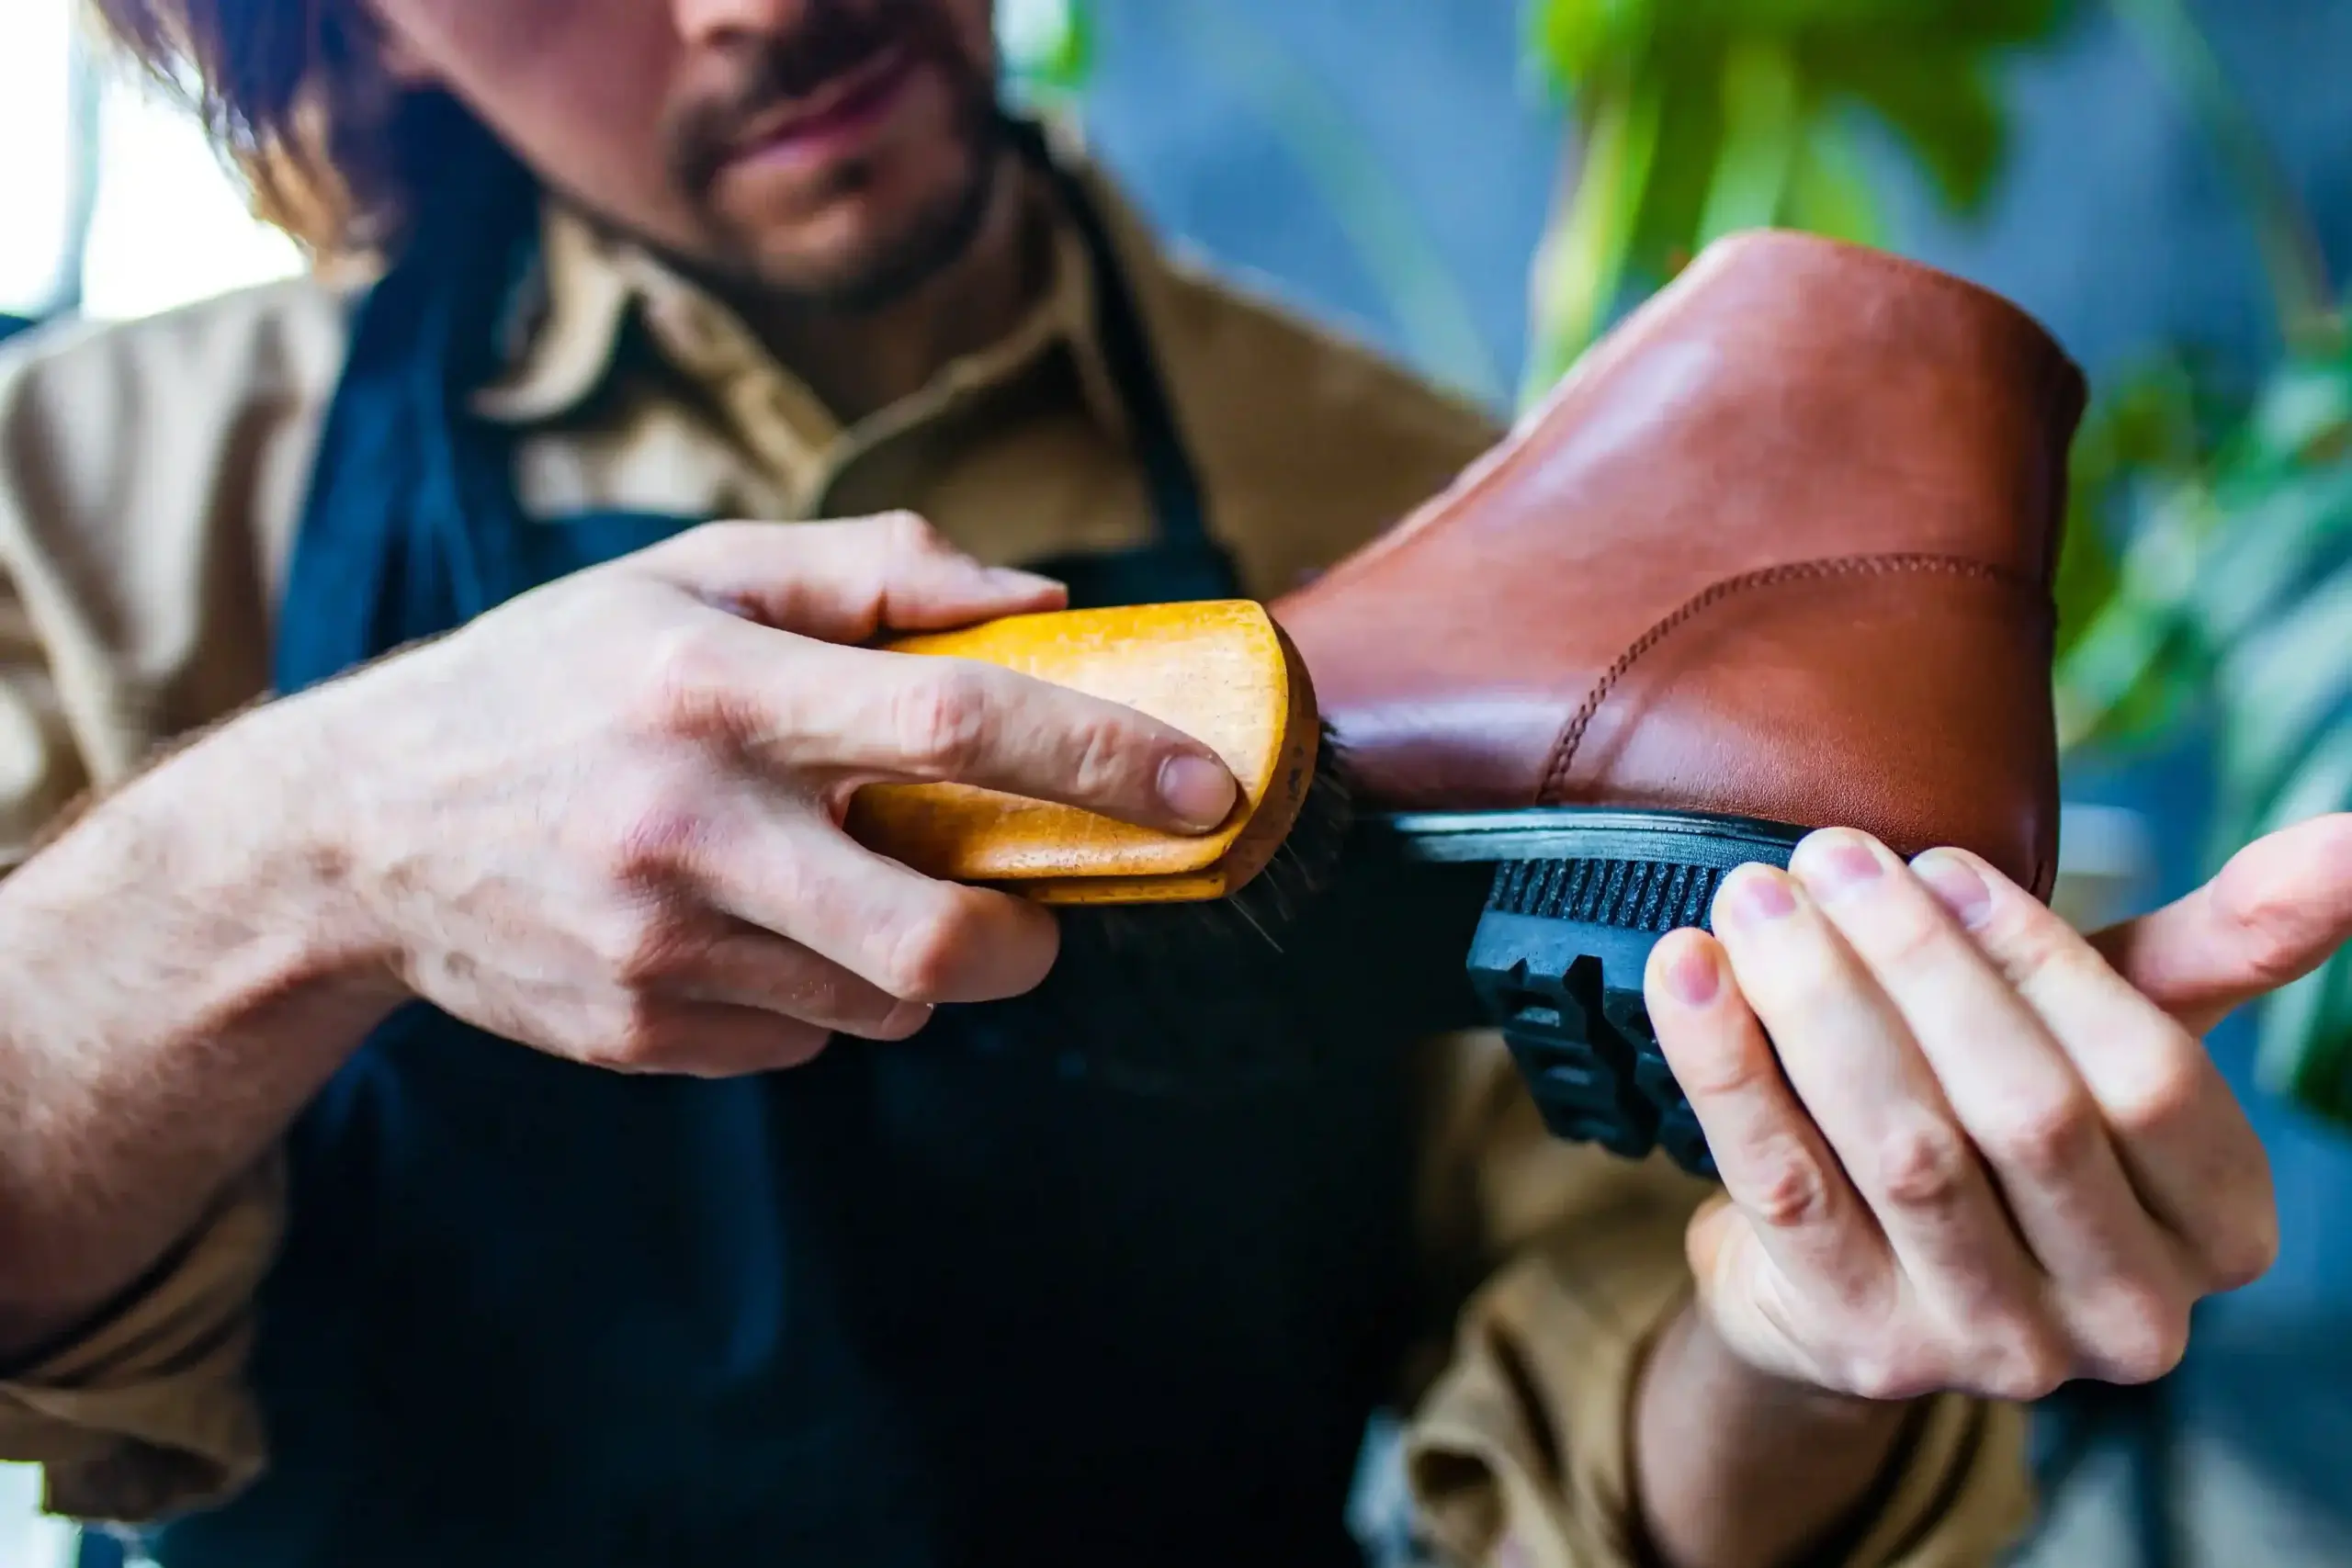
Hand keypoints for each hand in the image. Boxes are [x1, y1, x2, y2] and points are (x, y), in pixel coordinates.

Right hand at [294, 513, 1238, 1075]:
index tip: (1201, 787)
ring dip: (914, 955)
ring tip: (833, 882)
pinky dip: (819, 993)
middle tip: (1034, 904)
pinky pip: (803, 1041)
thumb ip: (873, 572)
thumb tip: (1041, 601)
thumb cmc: (553, 676)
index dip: (1094, 760)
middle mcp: (682, 827)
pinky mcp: (635, 1036)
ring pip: (884, 1000)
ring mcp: (654, 950)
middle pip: (936, 929)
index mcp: (709, 686)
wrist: (356, 829)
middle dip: (1030, 934)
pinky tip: (748, 929)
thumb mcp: (694, 579)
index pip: (946, 723)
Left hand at [1640, 814, 2351, 1404]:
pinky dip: (1725, 1064)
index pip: (2149, 1080)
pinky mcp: (1856, 1345)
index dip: (2041, 962)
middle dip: (1915, 966)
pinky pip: (1781, 1185)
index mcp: (2220, 1234)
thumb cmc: (2006, 1125)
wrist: (1862, 1277)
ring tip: (1754, 894)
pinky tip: (1683, 970)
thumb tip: (2348, 838)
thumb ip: (2218, 949)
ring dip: (1815, 1001)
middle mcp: (2125, 1316)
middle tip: (1825, 854)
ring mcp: (1989, 1347)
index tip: (1943, 862)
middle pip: (2023, 1113)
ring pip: (1900, 1148)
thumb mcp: (2113, 1040)